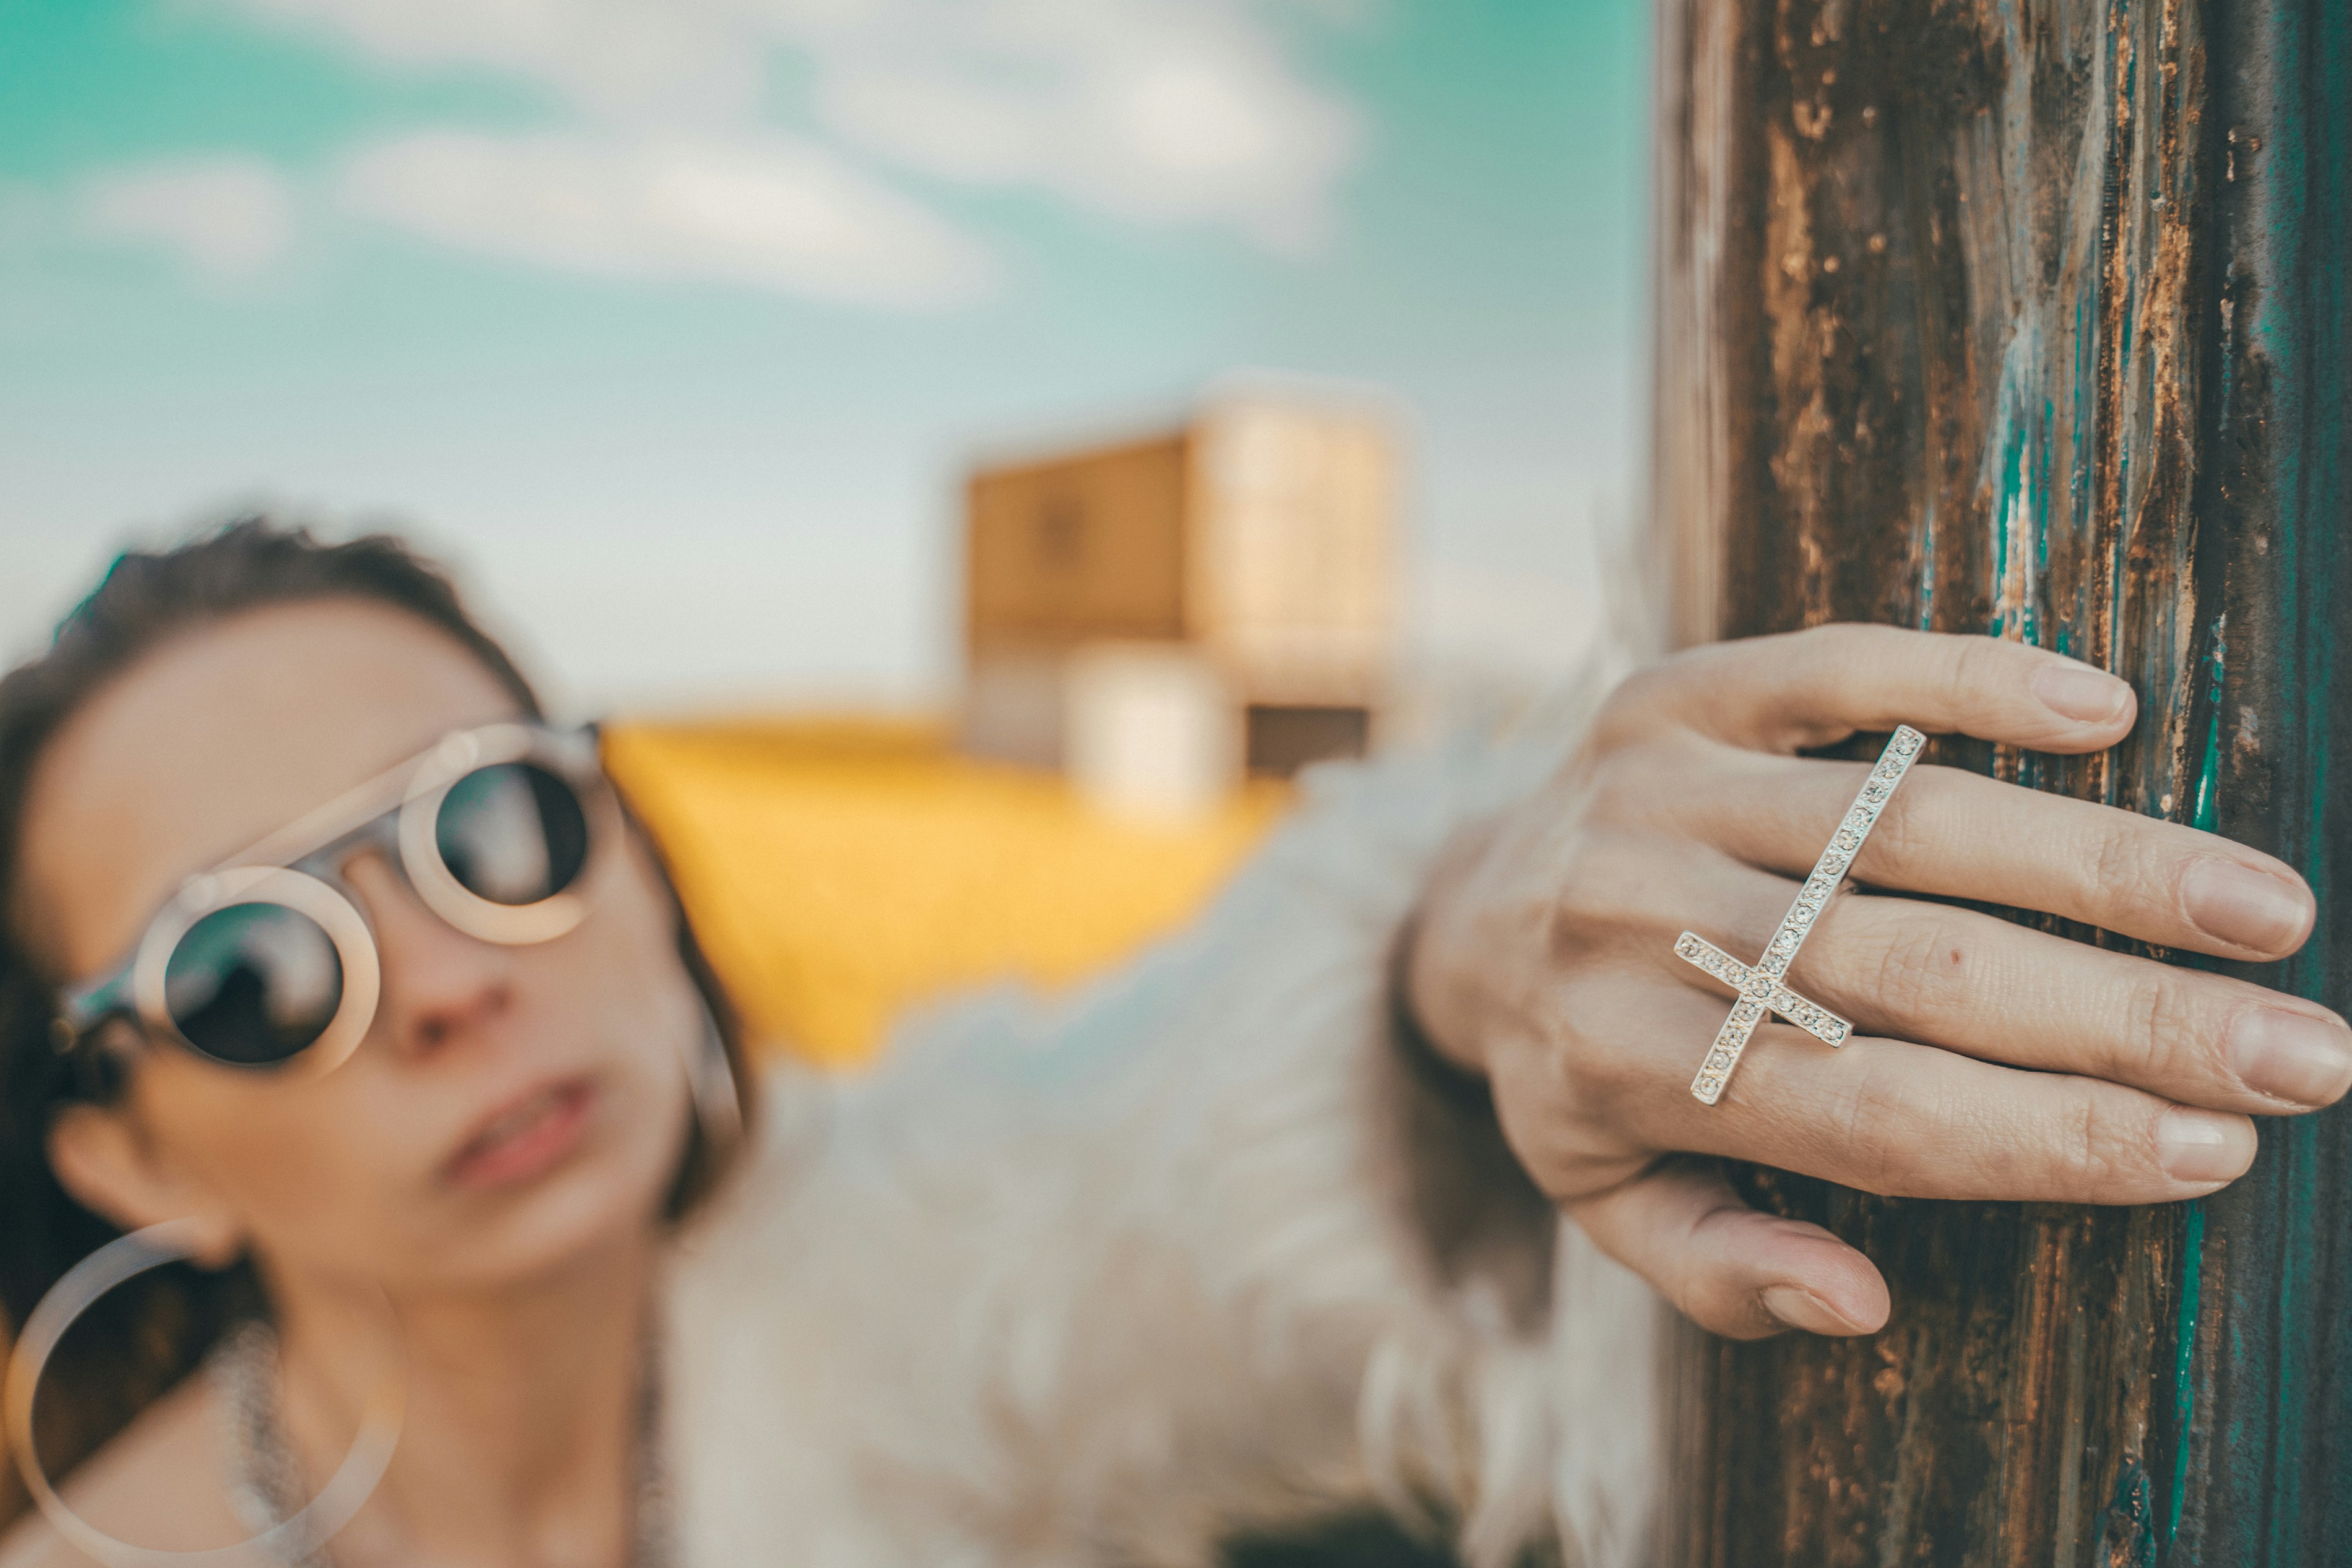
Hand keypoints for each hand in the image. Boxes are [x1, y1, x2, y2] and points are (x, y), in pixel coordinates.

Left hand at [1403, 624, 2344, 1339]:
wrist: (1457, 908)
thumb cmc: (1575, 1070)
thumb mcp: (1605, 1199)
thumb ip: (1716, 1267)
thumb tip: (1861, 1303)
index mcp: (1637, 1067)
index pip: (1876, 1115)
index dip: (2049, 1138)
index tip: (2212, 1151)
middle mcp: (1647, 923)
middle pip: (1922, 975)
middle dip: (2131, 1021)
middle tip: (2307, 1052)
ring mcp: (1659, 792)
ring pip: (1907, 826)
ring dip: (2102, 862)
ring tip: (2265, 905)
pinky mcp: (1673, 692)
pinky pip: (1833, 672)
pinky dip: (1966, 682)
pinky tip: (2107, 709)